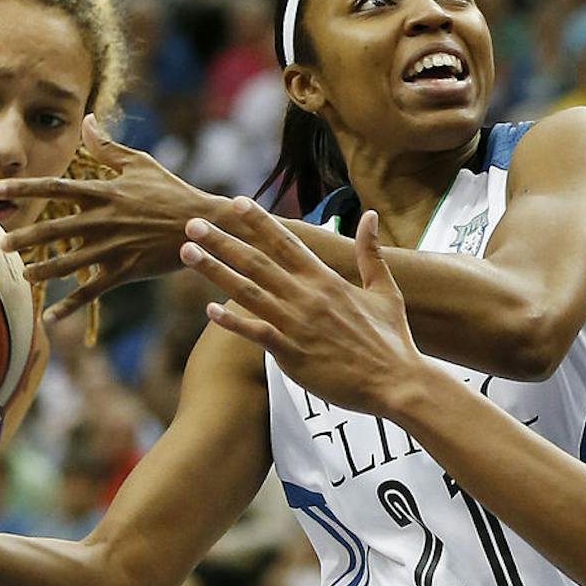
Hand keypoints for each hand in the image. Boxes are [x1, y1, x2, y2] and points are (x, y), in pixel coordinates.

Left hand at [2, 118, 215, 321]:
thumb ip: (107, 147)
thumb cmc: (171, 191)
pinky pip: (93, 290)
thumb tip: (86, 121)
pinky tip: (52, 316)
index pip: (56, 187)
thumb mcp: (140, 162)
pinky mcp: (127, 270)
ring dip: (44, 270)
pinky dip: (71, 304)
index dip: (25, 188)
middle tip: (0, 243)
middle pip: (57, 228)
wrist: (203, 224)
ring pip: (71, 262)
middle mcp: (104, 220)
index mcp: (104, 192)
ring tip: (23, 275)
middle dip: (27, 236)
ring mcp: (115, 247)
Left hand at [182, 201, 420, 415]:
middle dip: (221, 240)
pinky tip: (208, 310)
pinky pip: (256, 333)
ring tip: (187, 253)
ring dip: (215, 270)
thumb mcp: (385, 290)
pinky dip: (232, 321)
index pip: (285, 242)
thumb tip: (369, 216)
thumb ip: (371, 253)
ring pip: (248, 291)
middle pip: (256, 261)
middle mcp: (307, 297)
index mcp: (326, 279)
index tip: (234, 203)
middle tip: (192, 223)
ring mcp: (298, 325)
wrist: (397, 382)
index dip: (257, 221)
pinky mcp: (294, 355)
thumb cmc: (393, 340)